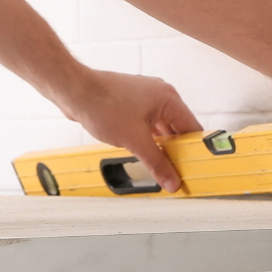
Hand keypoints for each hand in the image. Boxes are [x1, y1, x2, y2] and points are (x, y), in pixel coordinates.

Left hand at [51, 67, 202, 192]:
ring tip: (163, 168)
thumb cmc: (101, 103)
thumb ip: (156, 163)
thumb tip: (171, 180)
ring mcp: (145, 98)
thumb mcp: (135, 140)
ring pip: (163, 128)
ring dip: (163, 147)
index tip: (197, 169)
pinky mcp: (132, 103)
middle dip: (178, 152)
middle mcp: (160, 95)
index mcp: (168, 99)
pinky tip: (147, 154)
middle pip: (179, 129)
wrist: (75, 91)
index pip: (193, 129)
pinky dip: (150, 139)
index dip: (196, 152)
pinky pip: (149, 124)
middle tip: (178, 174)